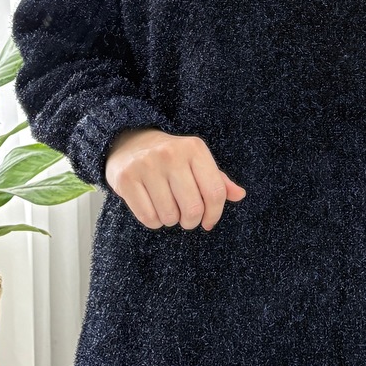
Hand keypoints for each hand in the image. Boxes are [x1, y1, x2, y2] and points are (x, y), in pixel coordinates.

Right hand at [104, 127, 245, 230]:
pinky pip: (148, 217)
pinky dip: (154, 221)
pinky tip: (153, 208)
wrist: (130, 143)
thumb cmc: (171, 158)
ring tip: (168, 208)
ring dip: (171, 220)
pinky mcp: (126, 179)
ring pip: (170, 216)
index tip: (208, 221)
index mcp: (194, 148)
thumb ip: (218, 180)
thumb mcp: (197, 162)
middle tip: (186, 218)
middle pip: (193, 208)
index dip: (215, 214)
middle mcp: (171, 154)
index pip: (215, 192)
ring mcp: (147, 165)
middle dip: (192, 221)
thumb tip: (240, 195)